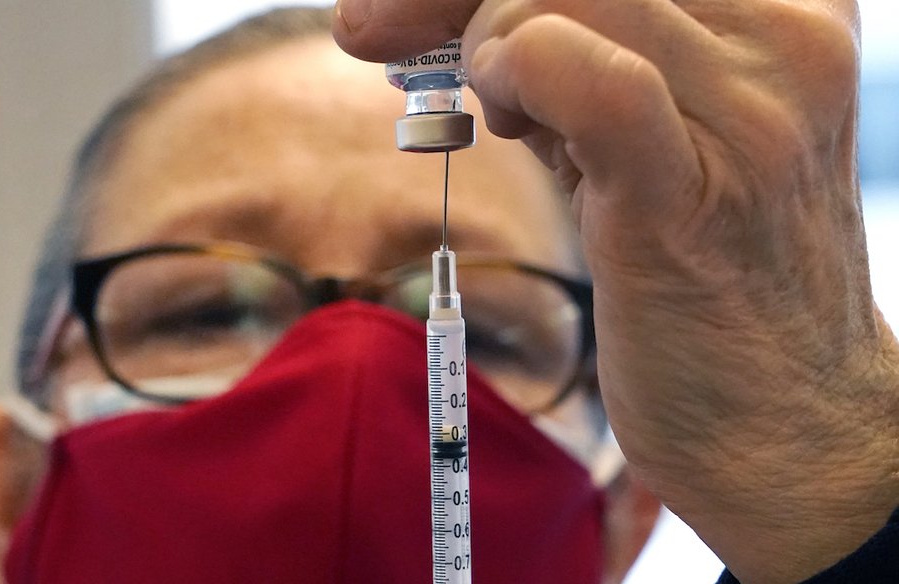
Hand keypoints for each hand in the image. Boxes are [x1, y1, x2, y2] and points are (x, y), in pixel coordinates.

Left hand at [335, 1, 898, 581]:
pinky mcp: (694, 190)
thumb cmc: (702, 267)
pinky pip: (573, 73)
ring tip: (522, 126)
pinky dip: (512, 82)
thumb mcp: (656, 121)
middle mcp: (785, 33)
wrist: (782, 420)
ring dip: (488, 53)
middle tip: (383, 40)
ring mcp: (751, 109)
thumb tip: (424, 11)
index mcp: (785, 1)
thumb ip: (578, 44)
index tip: (402, 10)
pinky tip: (518, 128)